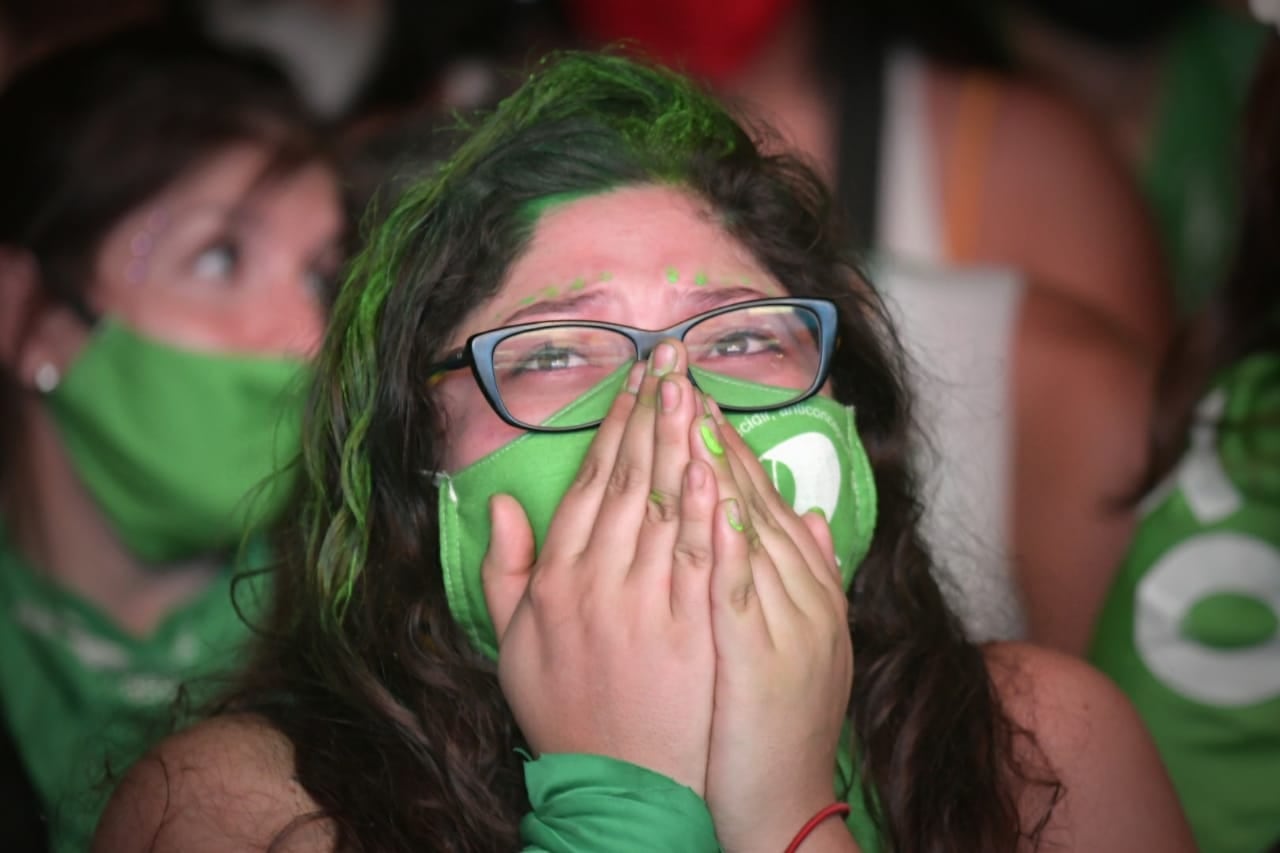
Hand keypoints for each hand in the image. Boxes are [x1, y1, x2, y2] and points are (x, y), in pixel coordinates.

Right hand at [482, 340, 717, 793]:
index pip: (593, 480)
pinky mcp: (690, 628)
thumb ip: (504, 569)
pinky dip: (712, 506)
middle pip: (632, 478)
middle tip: (676, 357)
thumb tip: (502, 502)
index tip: (639, 378)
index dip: (618, 424)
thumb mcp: (512, 644)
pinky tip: (722, 463)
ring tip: (699, 389)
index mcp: (556, 577)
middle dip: (656, 411)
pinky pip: (702, 554)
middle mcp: (598, 580)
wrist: (618, 785)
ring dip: (684, 441)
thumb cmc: (566, 711)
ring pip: (667, 505)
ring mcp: (647, 603)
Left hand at [696, 399, 853, 850]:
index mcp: (800, 583)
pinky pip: (735, 579)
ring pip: (743, 524)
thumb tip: (808, 512)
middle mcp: (796, 590)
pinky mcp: (757, 651)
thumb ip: (807, 572)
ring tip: (687, 402)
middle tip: (678, 370)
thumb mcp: (805, 640)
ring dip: (713, 460)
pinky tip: (704, 485)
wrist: (782, 800)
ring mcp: (781, 618)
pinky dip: (722, 528)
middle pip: (747, 495)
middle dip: (709, 430)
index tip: (693, 393)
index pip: (756, 495)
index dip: (724, 441)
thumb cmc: (781, 722)